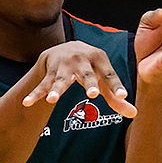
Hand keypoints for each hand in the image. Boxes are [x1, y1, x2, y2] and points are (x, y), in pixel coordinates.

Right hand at [23, 41, 137, 117]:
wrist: (65, 48)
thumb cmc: (90, 68)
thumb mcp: (103, 79)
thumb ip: (116, 97)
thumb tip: (134, 114)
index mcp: (99, 59)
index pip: (109, 75)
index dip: (116, 86)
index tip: (123, 96)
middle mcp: (82, 60)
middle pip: (86, 75)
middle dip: (89, 84)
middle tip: (92, 95)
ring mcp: (64, 66)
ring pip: (61, 80)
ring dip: (56, 90)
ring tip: (52, 101)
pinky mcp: (50, 72)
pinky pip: (43, 85)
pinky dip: (35, 94)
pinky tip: (27, 103)